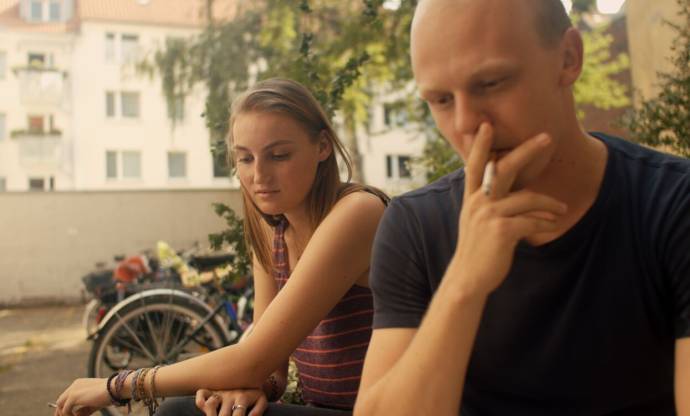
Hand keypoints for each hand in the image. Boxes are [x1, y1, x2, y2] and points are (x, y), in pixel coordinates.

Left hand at [54, 378, 109, 415]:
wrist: (114, 388)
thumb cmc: (108, 395)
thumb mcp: (93, 404)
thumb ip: (83, 409)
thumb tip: (76, 415)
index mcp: (79, 384)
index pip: (66, 397)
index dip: (65, 408)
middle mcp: (74, 385)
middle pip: (60, 401)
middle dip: (60, 412)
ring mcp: (73, 390)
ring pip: (60, 405)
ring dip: (64, 414)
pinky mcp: (73, 396)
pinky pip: (65, 410)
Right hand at [196, 388, 267, 415]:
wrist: (249, 373)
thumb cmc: (254, 394)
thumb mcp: (261, 400)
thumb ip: (258, 410)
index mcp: (242, 397)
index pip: (238, 415)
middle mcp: (229, 394)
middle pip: (223, 415)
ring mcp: (218, 392)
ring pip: (210, 405)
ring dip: (212, 415)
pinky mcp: (210, 390)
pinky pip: (201, 394)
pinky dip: (200, 401)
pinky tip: (206, 410)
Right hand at [451, 123, 567, 296]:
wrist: (468, 279)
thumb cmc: (478, 250)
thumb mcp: (477, 221)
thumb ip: (490, 203)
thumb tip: (515, 193)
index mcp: (472, 198)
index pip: (475, 165)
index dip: (480, 145)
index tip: (486, 125)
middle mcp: (478, 202)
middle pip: (503, 168)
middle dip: (526, 151)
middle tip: (547, 137)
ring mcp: (489, 216)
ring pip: (527, 198)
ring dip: (550, 203)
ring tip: (562, 209)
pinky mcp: (502, 231)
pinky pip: (532, 221)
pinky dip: (546, 222)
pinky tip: (553, 224)